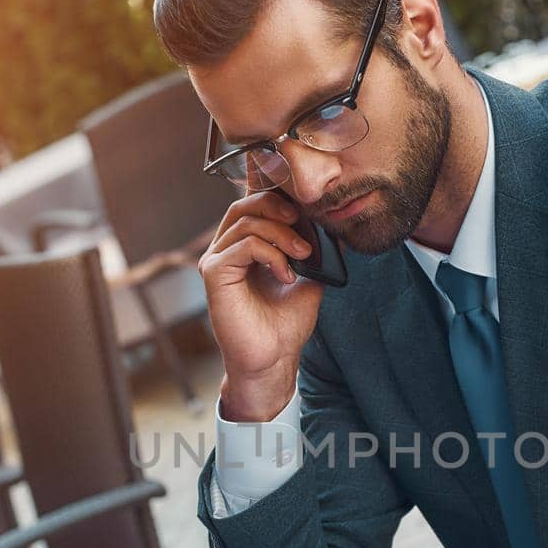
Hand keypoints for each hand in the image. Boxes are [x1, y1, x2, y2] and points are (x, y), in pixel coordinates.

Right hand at [199, 191, 324, 421]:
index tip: (302, 193)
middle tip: (304, 222)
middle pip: (245, 204)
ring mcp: (216, 260)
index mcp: (245, 246)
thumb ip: (315, 248)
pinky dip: (271, 253)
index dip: (271, 188)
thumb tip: (334, 221)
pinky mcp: (214, 274)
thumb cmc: (286, 323)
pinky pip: (243, 244)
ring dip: (282, 234)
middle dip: (279, 206)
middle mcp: (226, 249)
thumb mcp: (310, 276)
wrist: (274, 359)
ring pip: (246, 221)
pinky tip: (286, 274)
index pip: (251, 201)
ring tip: (303, 255)